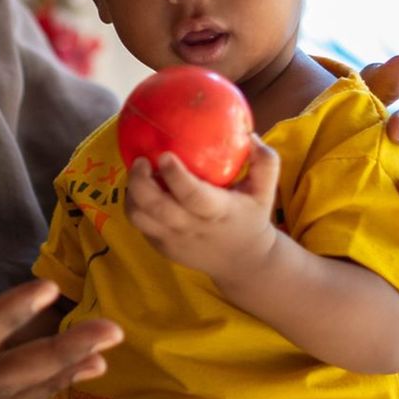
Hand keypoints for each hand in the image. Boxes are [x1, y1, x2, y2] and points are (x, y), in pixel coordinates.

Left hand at [124, 138, 280, 281]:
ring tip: (138, 174)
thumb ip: (265, 162)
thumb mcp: (266, 191)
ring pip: (139, 218)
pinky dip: (135, 205)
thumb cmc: (252, 217)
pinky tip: (142, 189)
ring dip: (132, 193)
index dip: (175, 176)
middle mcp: (192, 228)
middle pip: (156, 208)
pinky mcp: (162, 247)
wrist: (243, 262)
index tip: (165, 155)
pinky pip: (140, 225)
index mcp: (218, 212)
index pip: (193, 196)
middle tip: (140, 160)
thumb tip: (250, 135)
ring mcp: (174, 240)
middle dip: (140, 182)